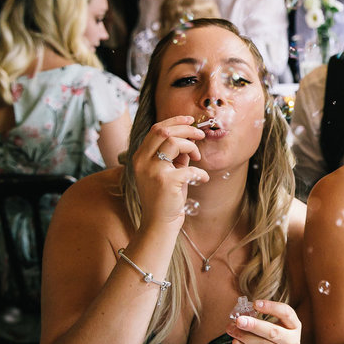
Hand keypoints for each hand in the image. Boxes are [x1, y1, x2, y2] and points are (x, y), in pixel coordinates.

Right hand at [133, 115, 208, 232]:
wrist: (158, 223)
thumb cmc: (165, 197)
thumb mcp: (168, 172)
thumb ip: (175, 156)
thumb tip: (190, 139)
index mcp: (140, 157)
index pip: (156, 129)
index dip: (175, 121)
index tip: (190, 120)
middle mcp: (142, 161)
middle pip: (164, 131)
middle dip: (186, 129)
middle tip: (201, 135)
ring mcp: (152, 171)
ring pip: (174, 142)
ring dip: (192, 147)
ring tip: (198, 158)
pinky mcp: (165, 182)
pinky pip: (189, 168)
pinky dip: (200, 173)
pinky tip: (202, 179)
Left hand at [227, 299, 301, 343]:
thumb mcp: (275, 329)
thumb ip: (263, 320)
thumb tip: (241, 313)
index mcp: (294, 326)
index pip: (286, 313)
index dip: (271, 307)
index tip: (255, 303)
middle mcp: (292, 341)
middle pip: (274, 332)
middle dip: (255, 325)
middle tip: (239, 320)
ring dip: (245, 337)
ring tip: (231, 330)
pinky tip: (235, 342)